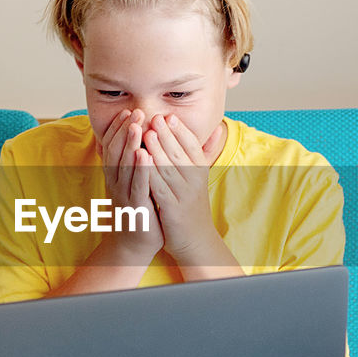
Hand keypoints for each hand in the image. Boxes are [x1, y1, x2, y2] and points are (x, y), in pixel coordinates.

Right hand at [96, 109, 162, 258]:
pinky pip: (137, 186)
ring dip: (130, 144)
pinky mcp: (135, 207)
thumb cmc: (138, 209)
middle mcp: (115, 182)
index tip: (126, 110)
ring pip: (124, 165)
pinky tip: (145, 156)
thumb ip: (133, 163)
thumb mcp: (133, 183)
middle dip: (125, 130)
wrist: (135, 243)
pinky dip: (140, 170)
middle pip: (116, 151)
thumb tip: (136, 141)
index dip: (118, 128)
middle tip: (133, 111)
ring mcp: (124, 195)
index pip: (112, 146)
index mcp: (115, 175)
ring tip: (136, 125)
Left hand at [141, 114, 225, 263]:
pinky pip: (159, 187)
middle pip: (180, 153)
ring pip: (169, 168)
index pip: (193, 146)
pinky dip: (150, 173)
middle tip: (155, 117)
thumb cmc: (192, 205)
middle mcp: (195, 182)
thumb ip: (200, 154)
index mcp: (200, 172)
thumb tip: (217, 128)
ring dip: (157, 149)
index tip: (170, 116)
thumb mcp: (198, 178)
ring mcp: (184, 195)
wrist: (195, 240)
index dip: (181, 131)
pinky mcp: (173, 209)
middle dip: (166, 134)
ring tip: (146, 133)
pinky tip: (140, 162)